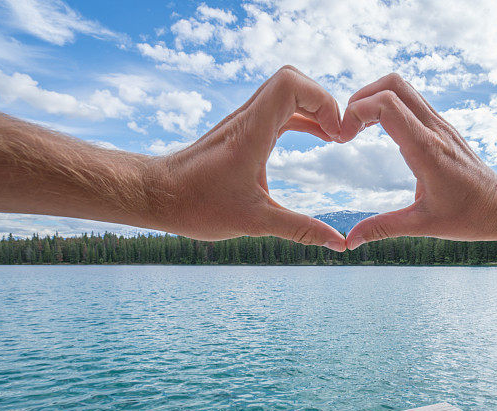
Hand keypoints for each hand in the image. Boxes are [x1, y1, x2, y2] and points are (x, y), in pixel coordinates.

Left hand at [150, 66, 346, 250]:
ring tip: (334, 137)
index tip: (335, 135)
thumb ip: (300, 230)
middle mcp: (247, 118)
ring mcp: (243, 122)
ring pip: (285, 93)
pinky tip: (316, 139)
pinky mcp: (241, 131)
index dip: (322, 100)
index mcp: (252, 132)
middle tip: (339, 135)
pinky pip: (278, 110)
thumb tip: (337, 243)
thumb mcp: (255, 222)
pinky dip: (301, 118)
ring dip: (313, 109)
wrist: (156, 195)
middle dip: (323, 102)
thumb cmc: (197, 205)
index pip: (292, 84)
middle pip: (294, 80)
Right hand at [339, 74, 496, 248]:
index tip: (344, 138)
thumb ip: (383, 228)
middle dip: (361, 98)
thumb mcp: (422, 225)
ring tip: (358, 128)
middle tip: (347, 128)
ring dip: (373, 98)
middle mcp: (434, 129)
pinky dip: (388, 105)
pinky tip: (378, 130)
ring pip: (402, 87)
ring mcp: (440, 124)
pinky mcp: (442, 127)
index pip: (387, 105)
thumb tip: (350, 240)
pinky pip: (411, 100)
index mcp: (427, 150)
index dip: (356, 112)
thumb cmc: (468, 217)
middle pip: (392, 84)